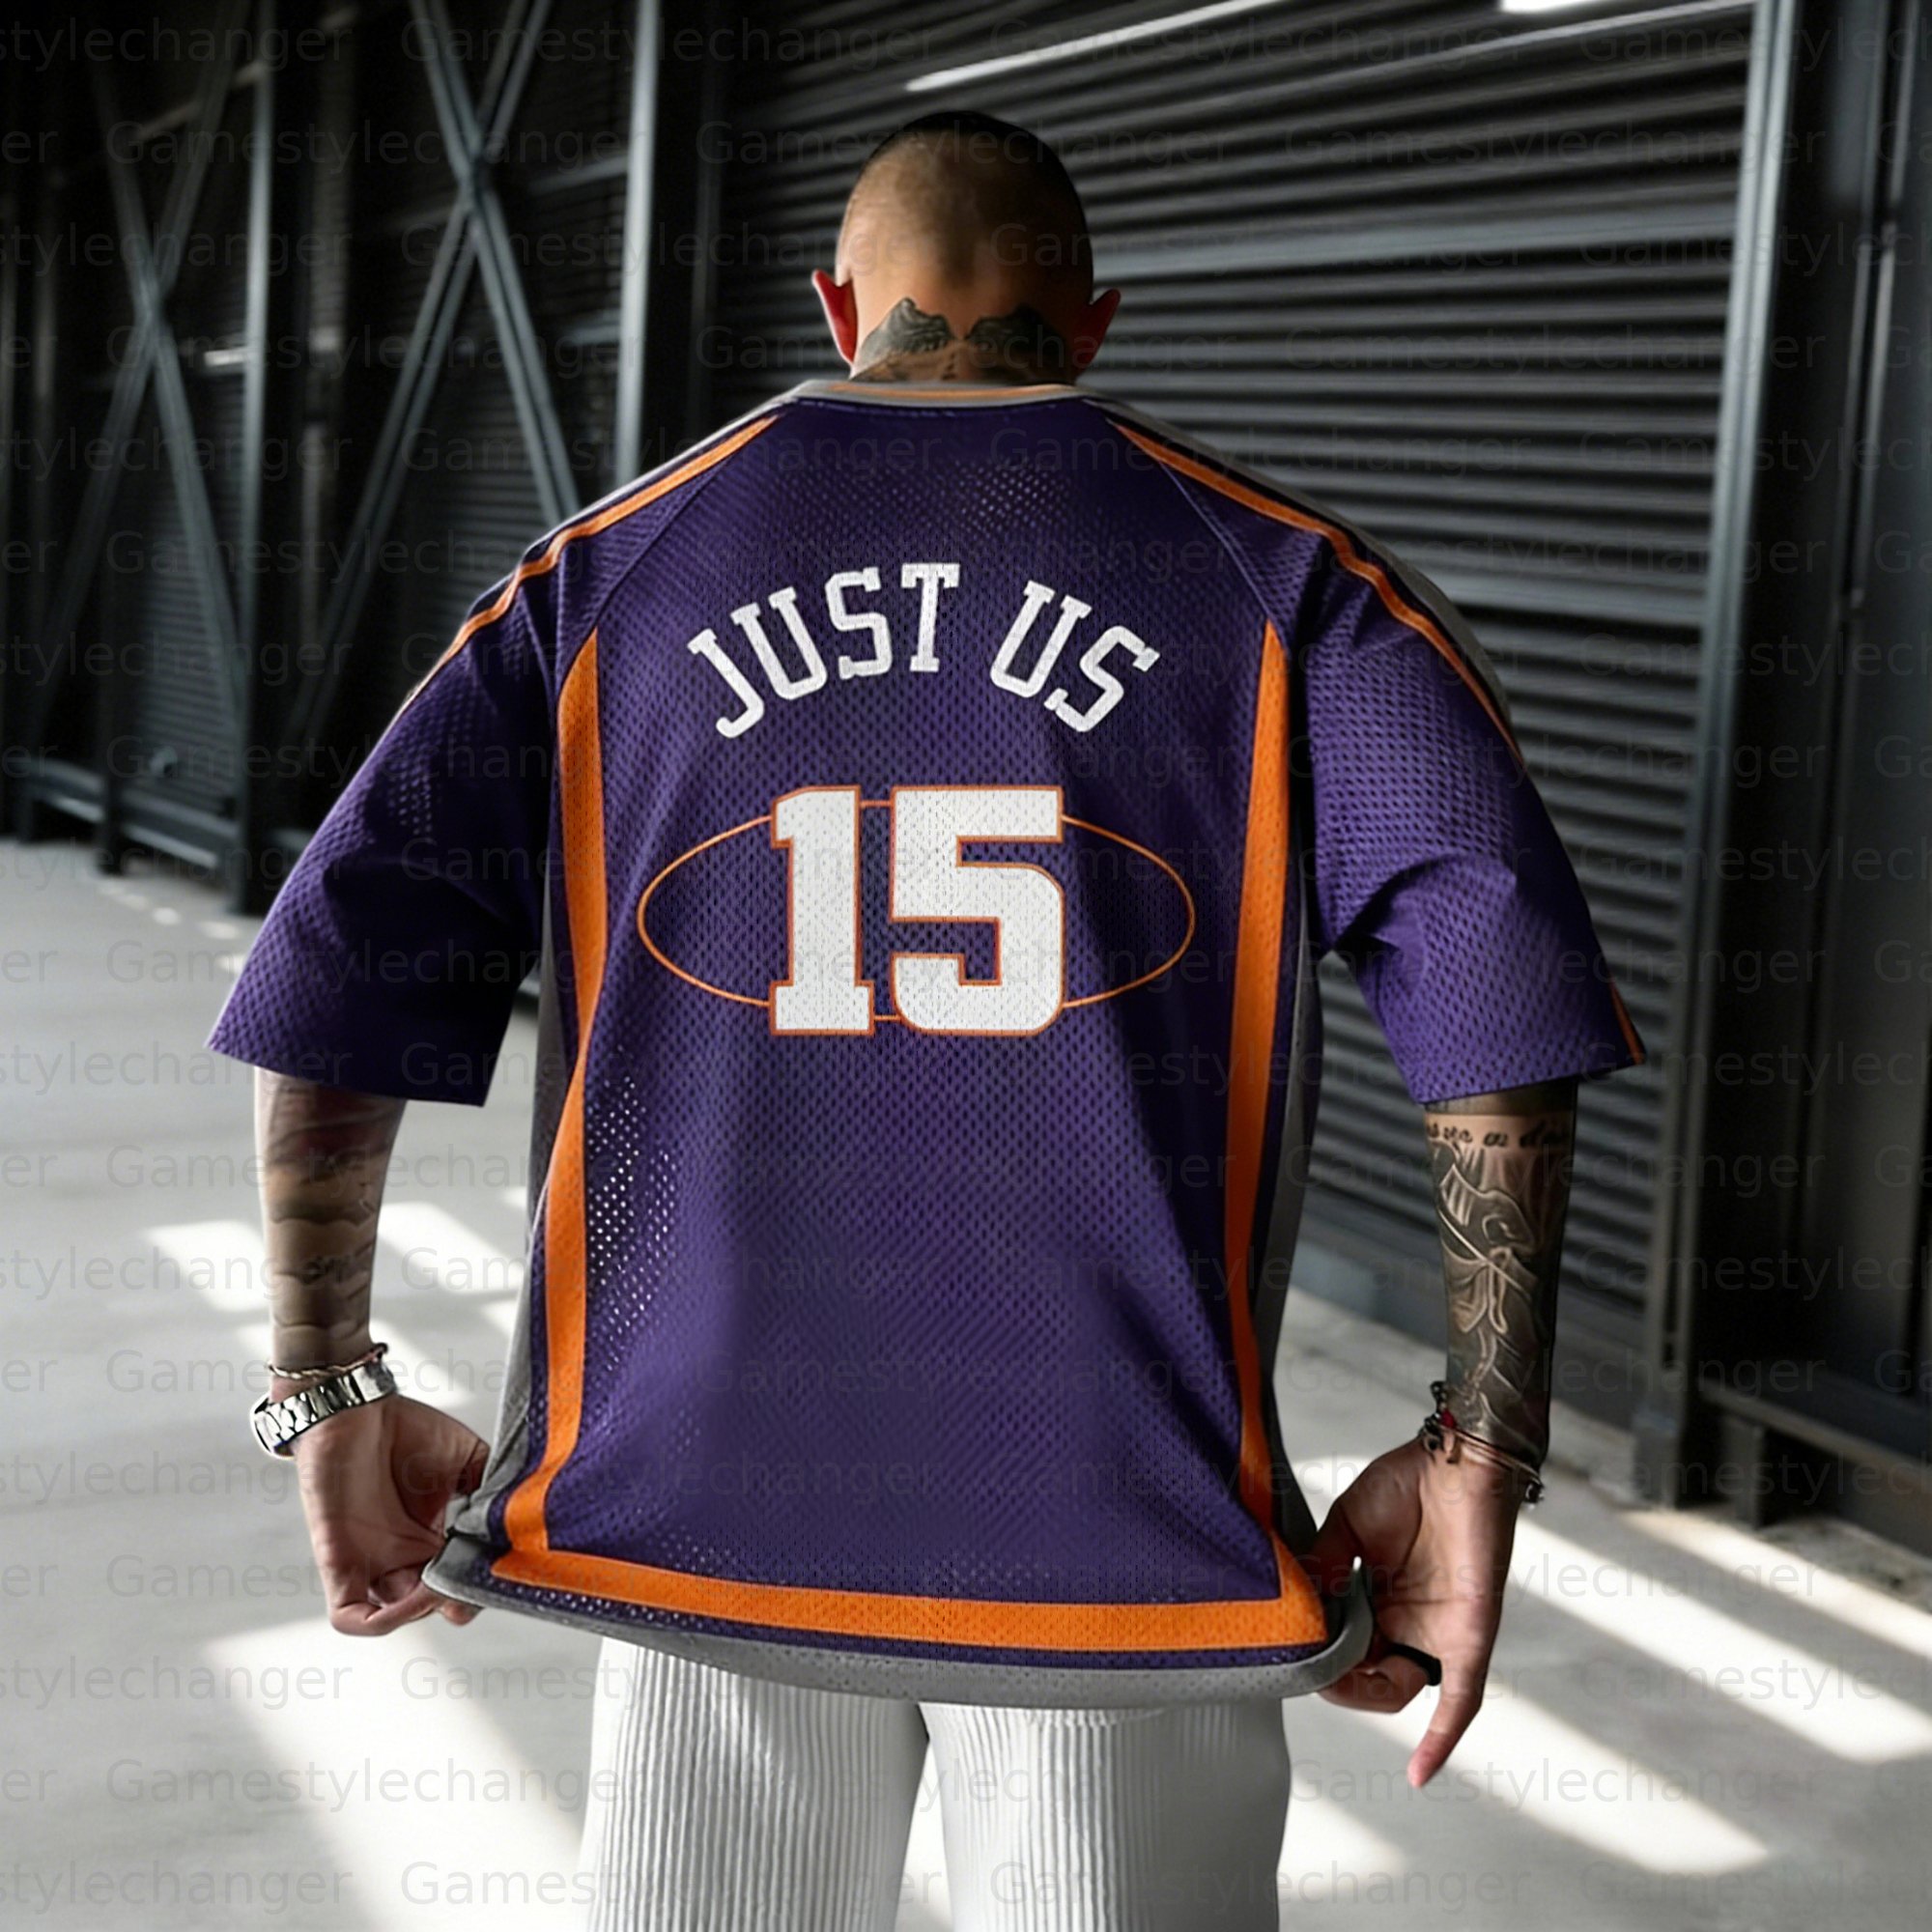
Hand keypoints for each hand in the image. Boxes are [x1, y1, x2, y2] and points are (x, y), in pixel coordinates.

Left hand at [286, 1391, 489, 1634]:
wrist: (355, 1406)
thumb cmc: (406, 1430)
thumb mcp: (469, 1460)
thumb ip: (494, 1489)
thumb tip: (524, 1519)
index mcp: (431, 1540)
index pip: (459, 1584)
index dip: (480, 1589)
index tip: (501, 1572)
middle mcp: (402, 1558)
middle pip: (433, 1605)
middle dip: (458, 1601)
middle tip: (475, 1578)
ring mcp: (370, 1563)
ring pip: (397, 1617)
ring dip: (427, 1609)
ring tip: (449, 1580)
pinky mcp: (339, 1563)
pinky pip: (351, 1616)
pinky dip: (381, 1622)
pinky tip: (414, 1598)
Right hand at [1305, 1436, 1527, 1785]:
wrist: (1456, 1460)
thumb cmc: (1407, 1483)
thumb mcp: (1348, 1527)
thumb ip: (1324, 1566)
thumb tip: (1296, 1606)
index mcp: (1377, 1599)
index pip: (1341, 1647)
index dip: (1315, 1654)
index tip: (1287, 1644)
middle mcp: (1406, 1623)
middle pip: (1365, 1676)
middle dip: (1334, 1677)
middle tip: (1308, 1659)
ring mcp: (1438, 1633)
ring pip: (1399, 1690)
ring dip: (1364, 1694)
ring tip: (1333, 1674)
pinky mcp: (1469, 1636)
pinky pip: (1460, 1698)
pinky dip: (1441, 1737)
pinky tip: (1421, 1772)